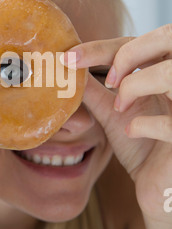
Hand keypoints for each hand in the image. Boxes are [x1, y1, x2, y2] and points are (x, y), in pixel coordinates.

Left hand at [63, 24, 171, 222]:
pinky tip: (132, 132)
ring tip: (120, 106)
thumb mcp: (113, 113)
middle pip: (164, 41)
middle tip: (106, 78)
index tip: (69, 57)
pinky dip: (145, 124)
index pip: (135, 43)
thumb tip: (66, 70)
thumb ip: (94, 90)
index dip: (102, 46)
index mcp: (162, 71)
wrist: (159, 187)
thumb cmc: (141, 146)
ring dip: (136, 86)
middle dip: (127, 54)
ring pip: (169, 75)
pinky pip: (170, 123)